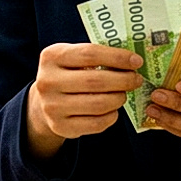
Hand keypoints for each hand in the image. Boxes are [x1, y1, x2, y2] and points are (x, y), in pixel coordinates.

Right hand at [26, 43, 142, 159]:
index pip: (90, 54)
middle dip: (123, 80)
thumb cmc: (67, 74)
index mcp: (52, 57)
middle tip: (136, 79)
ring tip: (123, 94)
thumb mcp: (72, 58)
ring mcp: (52, 106)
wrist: (43, 103)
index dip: (117, 57)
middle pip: (96, 81)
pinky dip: (111, 116)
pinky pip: (96, 123)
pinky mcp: (60, 127)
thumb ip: (96, 56)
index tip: (136, 61)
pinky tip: (113, 109)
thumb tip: (132, 61)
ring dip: (118, 98)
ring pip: (98, 104)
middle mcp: (48, 81)